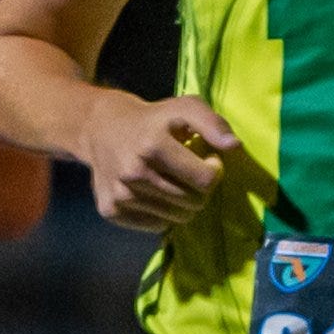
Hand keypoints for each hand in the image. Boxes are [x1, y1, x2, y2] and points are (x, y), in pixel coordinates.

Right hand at [81, 89, 239, 232]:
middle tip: (189, 172)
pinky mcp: (111, 210)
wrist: (99, 128)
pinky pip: (156, 225)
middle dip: (200, 189)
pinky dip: (162, 213)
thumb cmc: (151, 119)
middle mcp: (134, 173)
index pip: (206, 179)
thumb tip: (233, 146)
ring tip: (171, 181)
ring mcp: (121, 194)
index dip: (214, 171)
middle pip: (194, 202)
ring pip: (177, 217)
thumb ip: (213, 123)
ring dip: (182, 202)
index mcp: (153, 145)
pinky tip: (153, 192)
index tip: (207, 160)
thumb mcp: (184, 108)